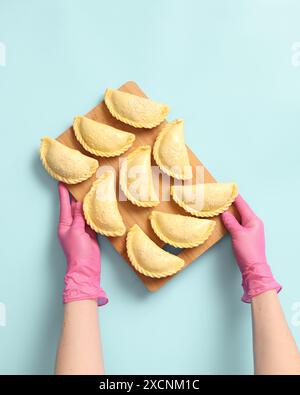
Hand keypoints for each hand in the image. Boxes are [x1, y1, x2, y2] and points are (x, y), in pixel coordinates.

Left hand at [58, 183, 107, 305]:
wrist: (86, 268)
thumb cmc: (77, 251)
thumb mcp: (76, 231)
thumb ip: (78, 217)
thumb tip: (78, 204)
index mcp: (64, 225)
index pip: (64, 207)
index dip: (63, 195)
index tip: (61, 184)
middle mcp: (72, 226)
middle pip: (74, 209)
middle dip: (75, 198)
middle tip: (77, 185)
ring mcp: (81, 230)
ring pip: (83, 214)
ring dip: (86, 205)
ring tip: (88, 193)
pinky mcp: (90, 234)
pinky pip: (91, 221)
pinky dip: (93, 214)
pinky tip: (96, 207)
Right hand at [221, 195, 280, 302]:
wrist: (254, 268)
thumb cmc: (248, 251)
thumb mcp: (238, 234)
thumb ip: (231, 222)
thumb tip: (225, 213)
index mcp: (254, 220)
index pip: (243, 205)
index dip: (235, 197)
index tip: (228, 190)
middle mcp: (254, 223)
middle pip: (242, 210)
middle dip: (232, 204)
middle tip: (222, 197)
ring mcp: (251, 230)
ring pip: (240, 217)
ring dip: (232, 212)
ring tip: (222, 206)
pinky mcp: (247, 236)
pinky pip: (239, 224)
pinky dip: (232, 220)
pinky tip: (226, 220)